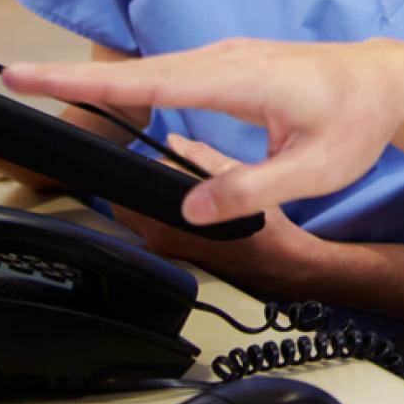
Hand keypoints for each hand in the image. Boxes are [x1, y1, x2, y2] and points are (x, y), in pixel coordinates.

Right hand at [5, 37, 403, 224]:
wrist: (387, 82)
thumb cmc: (358, 119)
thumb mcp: (317, 170)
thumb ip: (253, 189)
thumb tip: (190, 209)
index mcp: (242, 79)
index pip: (150, 82)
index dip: (88, 82)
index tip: (34, 76)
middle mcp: (228, 60)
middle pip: (137, 71)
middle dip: (75, 76)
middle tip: (15, 81)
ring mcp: (227, 59)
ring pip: (152, 72)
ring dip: (100, 79)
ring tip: (43, 87)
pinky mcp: (227, 68)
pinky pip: (170, 74)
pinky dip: (133, 83)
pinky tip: (108, 96)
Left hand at [113, 136, 331, 298]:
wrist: (275, 262)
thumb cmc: (262, 224)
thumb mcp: (236, 175)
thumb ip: (201, 157)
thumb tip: (174, 141)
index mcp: (171, 216)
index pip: (139, 181)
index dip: (149, 164)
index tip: (166, 157)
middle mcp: (159, 236)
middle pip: (128, 199)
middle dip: (144, 180)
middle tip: (171, 169)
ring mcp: (160, 248)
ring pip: (134, 214)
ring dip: (148, 197)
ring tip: (177, 186)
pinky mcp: (166, 255)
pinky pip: (146, 228)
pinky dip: (156, 212)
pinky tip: (182, 206)